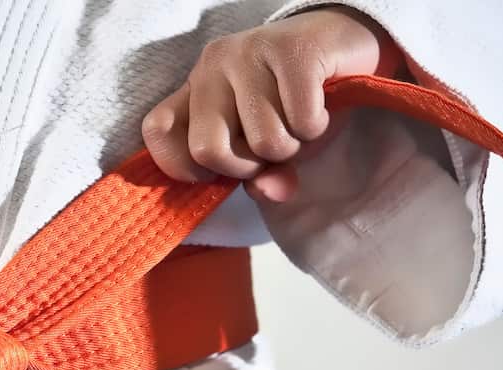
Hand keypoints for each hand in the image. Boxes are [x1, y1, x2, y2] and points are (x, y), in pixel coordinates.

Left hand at [141, 6, 404, 202]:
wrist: (344, 44)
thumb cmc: (296, 102)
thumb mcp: (267, 147)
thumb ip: (258, 176)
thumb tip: (269, 192)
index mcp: (195, 88)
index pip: (157, 131)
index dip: (186, 166)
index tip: (219, 169)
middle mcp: (212, 65)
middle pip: (207, 150)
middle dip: (247, 166)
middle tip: (270, 148)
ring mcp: (249, 51)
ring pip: (263, 141)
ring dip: (292, 146)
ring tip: (299, 122)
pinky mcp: (291, 48)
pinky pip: (300, 120)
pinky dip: (316, 127)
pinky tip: (320, 107)